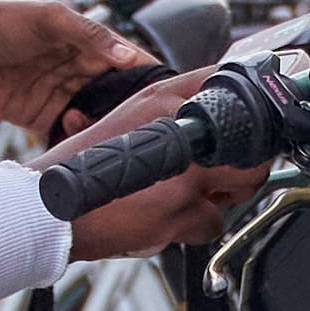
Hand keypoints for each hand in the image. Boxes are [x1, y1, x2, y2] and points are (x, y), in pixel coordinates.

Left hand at [0, 0, 152, 141]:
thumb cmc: (4, 22)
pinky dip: (76, 137)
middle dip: (126, 109)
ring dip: (101, 125)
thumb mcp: (51, 20)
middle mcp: (79, 72)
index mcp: (87, 45)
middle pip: (116, 95)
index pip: (127, 62)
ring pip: (95, 117)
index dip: (146, 76)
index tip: (162, 93)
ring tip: (98, 126)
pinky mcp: (42, 117)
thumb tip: (126, 55)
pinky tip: (75, 133)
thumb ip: (90, 36)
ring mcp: (62, 95)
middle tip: (137, 121)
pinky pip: (67, 132)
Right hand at [45, 64, 264, 261]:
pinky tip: (172, 216)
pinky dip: (196, 225)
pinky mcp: (180, 212)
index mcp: (165, 97)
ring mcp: (185, 173)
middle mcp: (180, 128)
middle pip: (253, 145)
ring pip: (238, 189)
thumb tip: (220, 99)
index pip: (227, 84)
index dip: (249, 106)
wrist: (55, 204)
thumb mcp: (132, 114)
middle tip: (230, 171)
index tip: (254, 122)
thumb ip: (176, 103)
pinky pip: (212, 223)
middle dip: (249, 164)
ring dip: (220, 197)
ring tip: (189, 194)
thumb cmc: (89, 162)